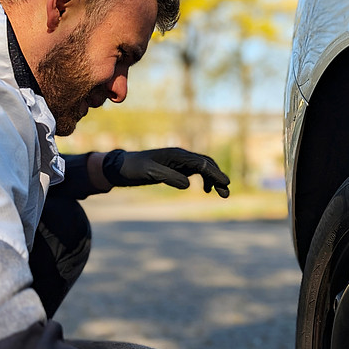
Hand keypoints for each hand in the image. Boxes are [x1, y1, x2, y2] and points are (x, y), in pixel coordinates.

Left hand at [102, 148, 229, 196]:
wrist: (123, 167)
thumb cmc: (135, 168)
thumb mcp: (150, 173)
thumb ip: (169, 177)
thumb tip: (188, 185)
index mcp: (177, 154)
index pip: (201, 163)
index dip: (214, 174)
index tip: (225, 184)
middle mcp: (181, 155)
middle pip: (206, 164)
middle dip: (218, 177)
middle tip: (226, 193)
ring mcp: (180, 161)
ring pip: (203, 168)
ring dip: (214, 179)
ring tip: (220, 194)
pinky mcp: (177, 167)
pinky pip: (196, 171)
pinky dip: (205, 179)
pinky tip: (206, 190)